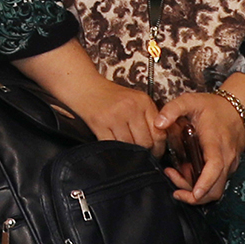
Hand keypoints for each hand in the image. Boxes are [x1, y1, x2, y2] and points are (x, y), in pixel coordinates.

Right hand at [50, 73, 166, 150]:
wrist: (85, 86)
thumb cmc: (110, 96)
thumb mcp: (134, 100)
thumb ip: (148, 117)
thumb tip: (159, 142)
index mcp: (143, 102)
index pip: (158, 132)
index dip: (159, 148)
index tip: (155, 153)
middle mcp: (131, 107)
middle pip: (145, 142)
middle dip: (144, 153)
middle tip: (142, 157)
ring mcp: (115, 115)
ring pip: (129, 145)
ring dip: (129, 153)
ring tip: (128, 154)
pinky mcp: (100, 123)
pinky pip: (112, 144)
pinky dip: (114, 150)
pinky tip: (115, 149)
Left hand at [156, 91, 244, 204]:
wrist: (237, 108)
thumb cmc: (213, 106)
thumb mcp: (190, 101)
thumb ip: (172, 109)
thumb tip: (158, 124)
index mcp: (216, 142)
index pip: (215, 167)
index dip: (205, 183)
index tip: (195, 194)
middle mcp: (226, 157)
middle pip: (215, 187)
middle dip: (194, 194)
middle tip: (172, 183)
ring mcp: (229, 164)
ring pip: (216, 188)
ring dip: (195, 190)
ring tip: (175, 175)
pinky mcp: (228, 167)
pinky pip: (216, 182)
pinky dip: (201, 183)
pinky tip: (186, 171)